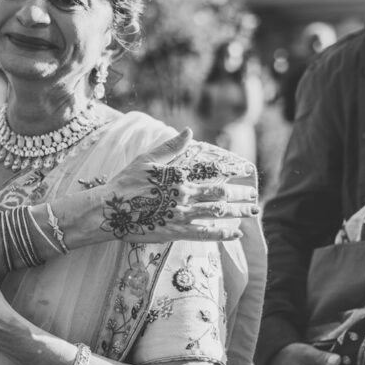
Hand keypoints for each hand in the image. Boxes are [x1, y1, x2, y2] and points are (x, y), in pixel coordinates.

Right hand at [99, 130, 258, 242]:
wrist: (110, 210)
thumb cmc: (125, 183)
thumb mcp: (147, 160)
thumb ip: (170, 147)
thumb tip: (189, 131)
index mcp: (179, 177)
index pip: (212, 174)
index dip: (232, 173)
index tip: (246, 173)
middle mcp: (184, 195)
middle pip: (220, 195)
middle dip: (240, 195)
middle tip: (254, 196)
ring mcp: (182, 215)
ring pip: (216, 213)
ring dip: (238, 212)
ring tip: (253, 212)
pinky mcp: (177, 232)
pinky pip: (205, 234)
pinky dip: (222, 234)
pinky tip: (236, 233)